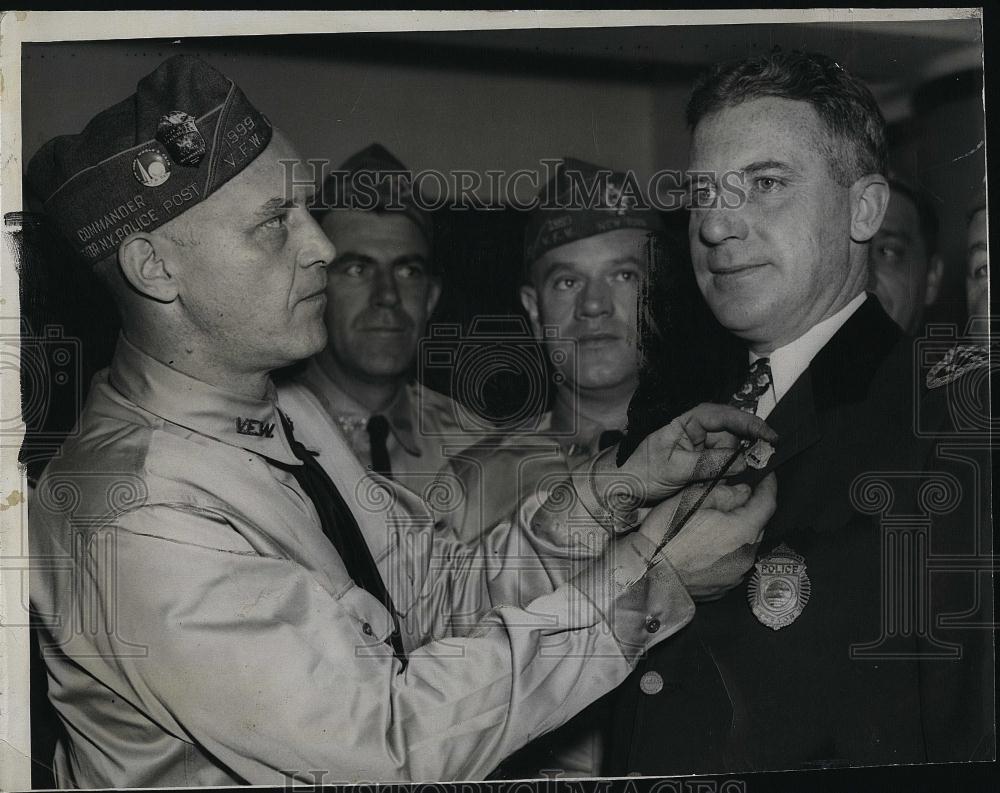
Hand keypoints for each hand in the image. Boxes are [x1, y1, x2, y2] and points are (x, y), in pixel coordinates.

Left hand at [596, 403, 777, 510]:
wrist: (624, 489)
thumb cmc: (642, 471)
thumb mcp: (675, 467)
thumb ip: (709, 464)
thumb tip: (742, 462)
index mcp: (691, 420)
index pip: (728, 416)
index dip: (752, 425)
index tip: (772, 438)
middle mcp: (700, 431)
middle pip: (734, 439)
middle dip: (736, 457)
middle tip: (721, 474)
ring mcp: (703, 448)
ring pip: (731, 458)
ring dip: (726, 472)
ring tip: (698, 483)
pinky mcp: (704, 465)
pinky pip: (723, 471)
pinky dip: (721, 480)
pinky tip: (704, 486)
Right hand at [644, 474, 776, 599]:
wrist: (647, 576)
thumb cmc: (665, 536)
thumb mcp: (691, 501)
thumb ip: (724, 493)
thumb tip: (744, 491)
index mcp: (742, 531)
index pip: (768, 503)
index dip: (768, 485)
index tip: (765, 474)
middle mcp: (747, 556)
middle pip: (757, 524)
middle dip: (749, 508)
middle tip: (733, 494)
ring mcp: (736, 575)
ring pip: (745, 544)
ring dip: (737, 531)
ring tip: (714, 522)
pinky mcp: (724, 587)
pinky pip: (733, 561)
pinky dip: (727, 550)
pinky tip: (706, 545)